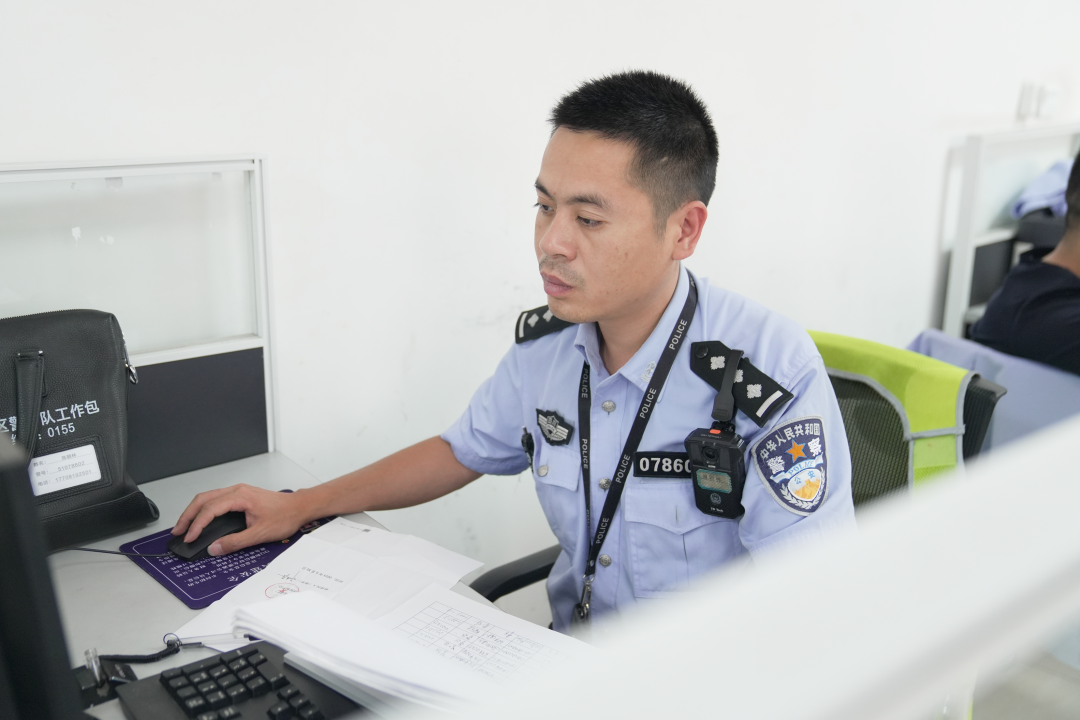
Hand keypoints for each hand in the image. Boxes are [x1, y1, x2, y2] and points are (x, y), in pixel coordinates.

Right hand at [171, 484, 309, 555]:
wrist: (300, 507)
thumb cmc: (285, 516)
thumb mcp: (260, 534)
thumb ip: (236, 542)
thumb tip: (215, 548)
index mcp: (240, 496)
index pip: (210, 509)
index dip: (197, 525)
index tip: (189, 537)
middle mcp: (237, 490)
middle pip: (203, 499)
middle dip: (188, 515)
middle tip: (178, 531)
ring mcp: (238, 491)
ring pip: (208, 497)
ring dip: (194, 511)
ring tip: (185, 526)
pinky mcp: (240, 495)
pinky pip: (216, 499)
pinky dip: (204, 509)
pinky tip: (201, 519)